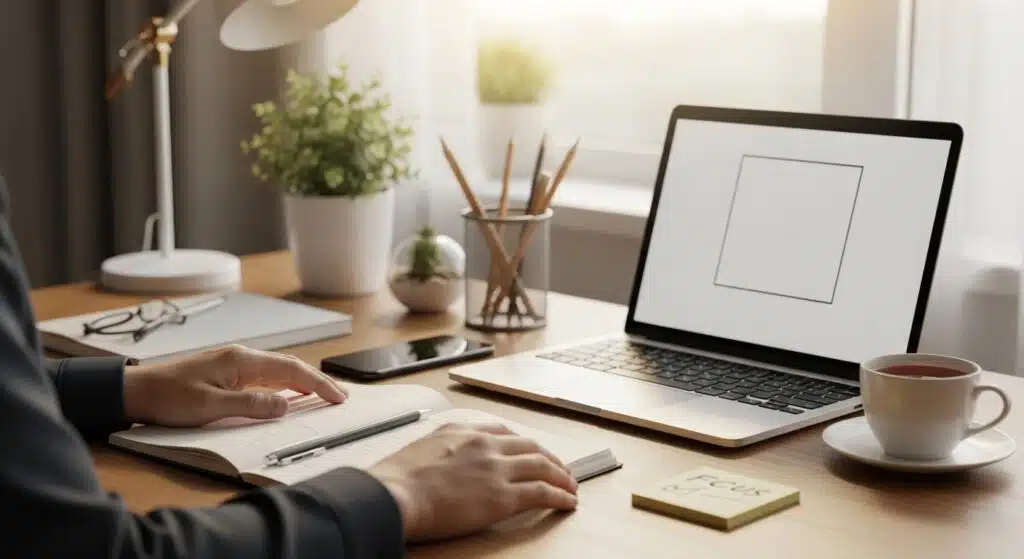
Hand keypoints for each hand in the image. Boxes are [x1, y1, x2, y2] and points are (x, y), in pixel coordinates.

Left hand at [123, 344, 346, 426]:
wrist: (135, 390)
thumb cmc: (167, 398)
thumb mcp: (211, 408)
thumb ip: (251, 406)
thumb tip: (285, 406)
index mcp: (241, 360)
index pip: (291, 371)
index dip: (318, 384)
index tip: (337, 397)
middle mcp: (241, 356)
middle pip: (289, 366)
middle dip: (316, 381)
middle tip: (338, 397)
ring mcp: (233, 362)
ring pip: (278, 369)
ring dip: (302, 381)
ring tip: (321, 395)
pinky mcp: (225, 370)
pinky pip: (265, 374)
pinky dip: (284, 382)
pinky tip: (287, 392)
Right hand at [367, 422, 578, 541]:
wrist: (393, 495)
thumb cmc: (396, 480)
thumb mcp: (421, 448)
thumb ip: (441, 449)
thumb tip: (443, 461)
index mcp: (462, 430)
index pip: (504, 433)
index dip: (524, 444)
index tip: (531, 452)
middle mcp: (484, 444)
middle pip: (529, 445)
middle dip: (549, 457)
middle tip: (559, 469)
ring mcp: (496, 468)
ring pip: (542, 465)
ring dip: (561, 476)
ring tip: (570, 486)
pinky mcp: (502, 496)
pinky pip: (542, 492)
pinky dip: (560, 496)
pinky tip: (567, 502)